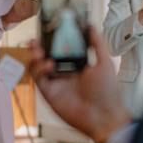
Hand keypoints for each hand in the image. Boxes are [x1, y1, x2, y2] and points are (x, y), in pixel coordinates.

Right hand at [28, 28, 131, 142]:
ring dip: (34, 56)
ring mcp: (55, 83)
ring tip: (37, 49)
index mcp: (77, 65)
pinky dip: (39, 69)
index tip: (50, 28)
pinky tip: (48, 64)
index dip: (53, 39)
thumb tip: (91, 25)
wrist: (104, 116)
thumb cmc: (108, 91)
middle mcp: (64, 73)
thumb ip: (97, 43)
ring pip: (37, 67)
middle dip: (38, 47)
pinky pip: (38, 79)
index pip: (60, 49)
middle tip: (36, 38)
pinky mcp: (49, 93)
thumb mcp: (105, 62)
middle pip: (45, 56)